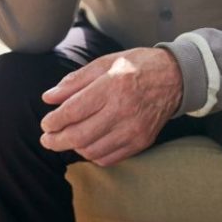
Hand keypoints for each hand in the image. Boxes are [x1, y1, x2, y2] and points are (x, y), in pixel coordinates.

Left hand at [39, 47, 182, 166]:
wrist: (176, 78)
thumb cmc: (138, 66)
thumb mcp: (106, 63)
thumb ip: (75, 81)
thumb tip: (48, 98)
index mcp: (113, 86)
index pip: (73, 112)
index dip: (53, 121)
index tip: (46, 123)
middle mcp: (123, 110)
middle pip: (78, 136)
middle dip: (56, 141)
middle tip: (47, 139)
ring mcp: (134, 129)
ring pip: (91, 151)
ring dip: (73, 148)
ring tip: (68, 139)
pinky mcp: (141, 141)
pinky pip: (108, 158)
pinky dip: (93, 155)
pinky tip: (89, 144)